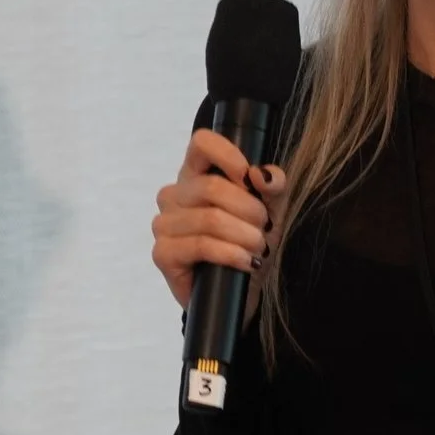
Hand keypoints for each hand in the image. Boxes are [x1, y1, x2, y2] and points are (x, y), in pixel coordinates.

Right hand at [151, 129, 285, 309]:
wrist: (242, 290)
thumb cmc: (250, 242)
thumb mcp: (271, 208)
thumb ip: (271, 184)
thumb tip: (262, 175)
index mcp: (195, 175)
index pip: (201, 143)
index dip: (229, 156)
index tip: (251, 180)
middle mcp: (173, 195)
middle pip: (211, 187)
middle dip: (249, 210)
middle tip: (265, 228)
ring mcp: (164, 224)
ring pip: (209, 218)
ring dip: (245, 235)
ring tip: (259, 248)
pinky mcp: (163, 253)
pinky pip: (200, 245)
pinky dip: (231, 254)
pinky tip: (247, 262)